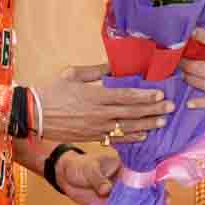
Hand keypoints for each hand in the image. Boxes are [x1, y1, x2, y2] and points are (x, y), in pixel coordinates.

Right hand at [37, 64, 172, 143]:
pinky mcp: (92, 137)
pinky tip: (144, 136)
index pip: (126, 96)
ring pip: (127, 127)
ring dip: (147, 125)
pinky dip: (131, 137)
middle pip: (131, 112)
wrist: (33, 115)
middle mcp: (99, 113)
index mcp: (95, 95)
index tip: (160, 94)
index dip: (144, 96)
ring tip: (162, 122)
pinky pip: (116, 138)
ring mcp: (96, 128)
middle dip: (153, 110)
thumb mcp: (73, 74)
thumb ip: (95, 71)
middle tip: (170, 107)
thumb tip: (113, 65)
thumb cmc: (51, 91)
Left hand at [55, 150, 170, 204]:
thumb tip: (106, 190)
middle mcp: (126, 182)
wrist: (65, 176)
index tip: (165, 194)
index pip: (146, 175)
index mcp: (125, 167)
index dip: (158, 184)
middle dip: (158, 202)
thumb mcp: (90, 168)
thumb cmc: (80, 166)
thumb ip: (98, 178)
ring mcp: (120, 195)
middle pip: (147, 192)